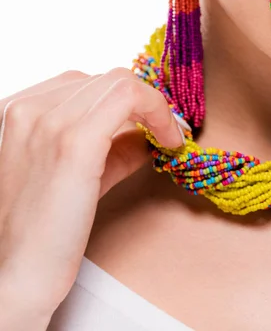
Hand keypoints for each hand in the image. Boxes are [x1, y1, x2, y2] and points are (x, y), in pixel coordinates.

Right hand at [0, 69, 184, 328]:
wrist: (14, 275)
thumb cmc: (40, 233)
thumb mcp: (77, 176)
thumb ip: (110, 150)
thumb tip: (148, 135)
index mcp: (14, 112)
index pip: (81, 84)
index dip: (124, 101)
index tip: (151, 122)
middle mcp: (26, 108)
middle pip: (104, 79)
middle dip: (142, 101)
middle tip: (166, 129)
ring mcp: (47, 121)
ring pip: (121, 82)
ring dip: (154, 105)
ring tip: (169, 136)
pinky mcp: (73, 142)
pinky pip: (130, 97)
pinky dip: (159, 112)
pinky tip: (170, 140)